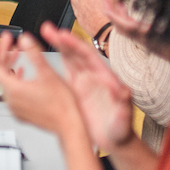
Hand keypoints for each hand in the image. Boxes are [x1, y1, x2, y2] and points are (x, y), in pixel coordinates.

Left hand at [0, 30, 84, 140]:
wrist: (69, 125)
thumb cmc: (62, 105)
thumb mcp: (48, 73)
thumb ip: (34, 54)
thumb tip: (24, 39)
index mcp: (13, 90)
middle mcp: (10, 100)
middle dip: (2, 54)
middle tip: (8, 42)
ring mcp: (15, 107)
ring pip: (5, 82)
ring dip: (9, 65)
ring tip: (16, 53)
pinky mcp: (21, 112)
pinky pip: (12, 93)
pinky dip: (14, 79)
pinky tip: (22, 72)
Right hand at [41, 23, 134, 151]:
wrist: (114, 141)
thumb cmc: (122, 130)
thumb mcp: (124, 118)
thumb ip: (124, 105)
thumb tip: (124, 91)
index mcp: (105, 79)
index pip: (89, 57)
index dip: (76, 45)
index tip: (64, 36)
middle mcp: (94, 77)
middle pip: (77, 53)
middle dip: (63, 40)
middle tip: (48, 28)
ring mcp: (84, 83)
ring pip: (69, 59)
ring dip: (58, 45)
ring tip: (45, 32)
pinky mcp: (76, 90)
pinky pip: (64, 71)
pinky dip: (54, 62)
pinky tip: (45, 55)